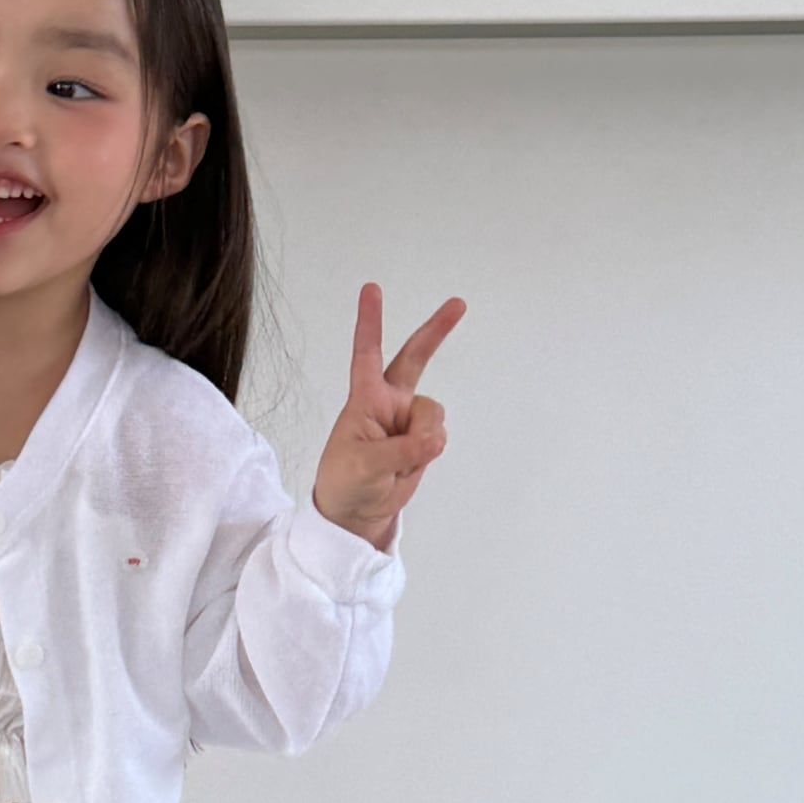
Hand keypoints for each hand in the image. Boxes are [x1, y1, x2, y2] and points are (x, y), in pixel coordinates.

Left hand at [311, 282, 464, 554]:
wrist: (356, 514)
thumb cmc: (345, 483)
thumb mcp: (365, 466)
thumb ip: (401, 450)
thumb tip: (435, 440)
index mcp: (364, 399)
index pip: (367, 353)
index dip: (370, 322)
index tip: (371, 288)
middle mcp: (390, 403)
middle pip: (415, 359)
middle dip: (436, 331)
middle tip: (458, 304)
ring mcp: (409, 421)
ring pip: (434, 414)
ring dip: (425, 438)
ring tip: (399, 462)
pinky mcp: (423, 441)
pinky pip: (439, 437)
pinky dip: (428, 453)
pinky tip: (408, 467)